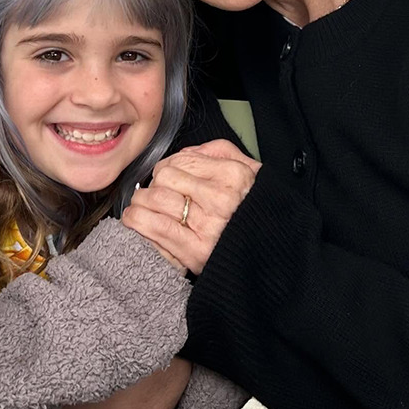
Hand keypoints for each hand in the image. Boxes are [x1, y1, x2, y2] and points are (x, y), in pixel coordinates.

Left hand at [122, 140, 260, 274]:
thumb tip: (186, 152)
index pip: (181, 160)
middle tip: (154, 193)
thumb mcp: (251, 171)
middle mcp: (220, 198)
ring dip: (141, 202)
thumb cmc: (256, 212)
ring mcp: (206, 225)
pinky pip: (153, 226)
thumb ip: (219, 152)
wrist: (271, 256)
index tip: (166, 177)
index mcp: (233, 175)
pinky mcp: (194, 251)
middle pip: (164, 177)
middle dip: (154, 184)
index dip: (168, 166)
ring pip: (155, 198)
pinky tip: (137, 220)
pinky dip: (137, 221)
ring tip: (143, 206)